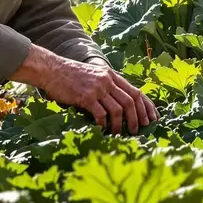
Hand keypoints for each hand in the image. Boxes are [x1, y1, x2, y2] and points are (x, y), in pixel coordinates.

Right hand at [14, 46, 158, 133]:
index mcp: (111, 75)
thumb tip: (118, 108)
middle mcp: (107, 80)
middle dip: (136, 118)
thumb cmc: (70, 76)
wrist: (51, 69)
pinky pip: (101, 114)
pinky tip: (101, 129)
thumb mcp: (93, 76)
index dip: (146, 106)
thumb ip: (106, 87)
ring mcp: (97, 88)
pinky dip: (103, 124)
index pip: (136, 91)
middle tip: (137, 130)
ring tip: (119, 133)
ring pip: (118, 110)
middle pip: (130, 101)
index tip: (151, 118)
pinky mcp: (86, 97)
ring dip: (120, 125)